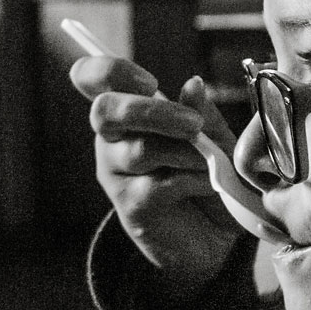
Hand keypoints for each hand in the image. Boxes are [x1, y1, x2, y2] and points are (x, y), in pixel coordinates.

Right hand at [71, 56, 239, 288]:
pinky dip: (192, 180)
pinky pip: (156, 184)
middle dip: (153, 112)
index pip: (93, 77)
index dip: (111, 70)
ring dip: (186, 153)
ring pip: (139, 150)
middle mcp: (112, 138)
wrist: (216, 239)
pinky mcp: (129, 204)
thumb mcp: (216, 140)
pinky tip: (208, 185)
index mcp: (128, 110)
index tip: (150, 83)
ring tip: (212, 163)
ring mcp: (115, 172)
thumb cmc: (211, 178)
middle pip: (105, 109)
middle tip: (192, 126)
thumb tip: (192, 85)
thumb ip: (203, 115)